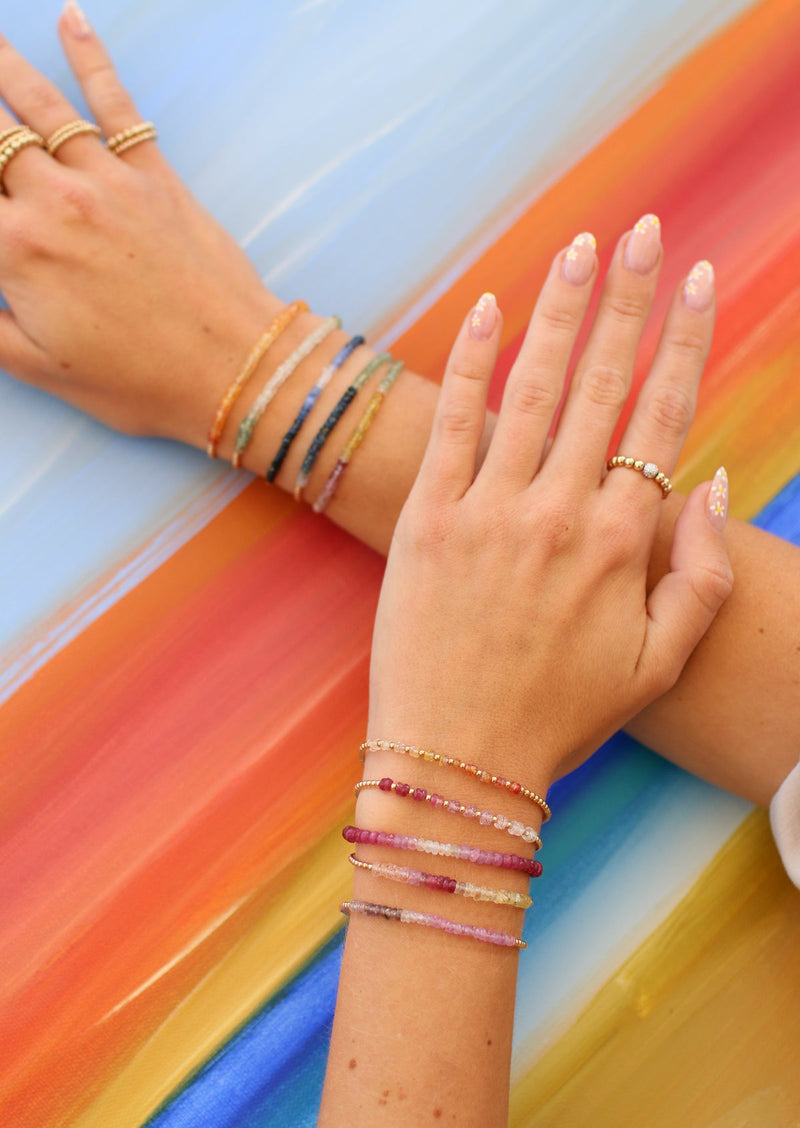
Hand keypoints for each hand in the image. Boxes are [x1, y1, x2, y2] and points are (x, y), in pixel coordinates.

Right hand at [0, 12, 272, 442]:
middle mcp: (54, 202)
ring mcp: (107, 181)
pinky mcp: (155, 176)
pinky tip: (72, 21)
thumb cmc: (141, 383)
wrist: (235, 371)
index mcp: (16, 251)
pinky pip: (115, 104)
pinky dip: (91, 59)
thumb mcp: (42, 368)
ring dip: (3, 67)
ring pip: (39, 106)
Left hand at [368, 228, 732, 794]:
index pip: (661, 418)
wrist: (458, 760)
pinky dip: (473, 363)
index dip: (681, 343)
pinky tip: (494, 308)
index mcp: (620, 543)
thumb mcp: (659, 663)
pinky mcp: (428, 521)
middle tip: (645, 232)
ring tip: (582, 249)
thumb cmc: (561, 717)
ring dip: (561, 311)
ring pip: (534, 389)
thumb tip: (707, 485)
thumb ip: (701, 576)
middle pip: (604, 385)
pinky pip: (453, 425)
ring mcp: (489, 512)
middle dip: (628, 299)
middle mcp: (559, 512)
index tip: (695, 282)